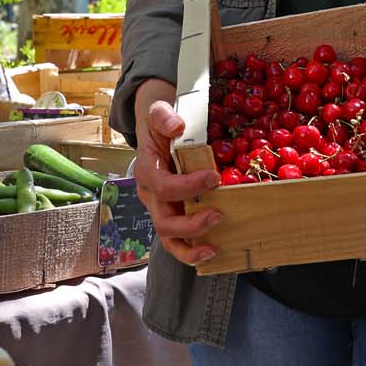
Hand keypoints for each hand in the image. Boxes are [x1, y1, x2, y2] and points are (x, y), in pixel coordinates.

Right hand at [132, 79, 221, 265]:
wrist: (156, 134)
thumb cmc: (161, 126)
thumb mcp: (158, 113)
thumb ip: (163, 116)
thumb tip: (177, 125)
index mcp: (147, 170)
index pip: (162, 185)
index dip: (187, 186)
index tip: (214, 177)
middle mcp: (150, 195)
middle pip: (163, 221)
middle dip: (191, 223)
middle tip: (218, 214)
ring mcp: (160, 209)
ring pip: (168, 238)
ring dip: (191, 245)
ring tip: (213, 247)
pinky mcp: (172, 217)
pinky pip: (177, 242)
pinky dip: (191, 252)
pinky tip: (212, 252)